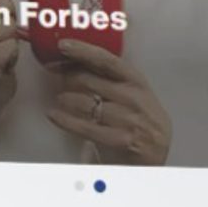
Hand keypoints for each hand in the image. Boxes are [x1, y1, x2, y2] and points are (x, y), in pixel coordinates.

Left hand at [46, 38, 172, 166]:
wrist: (153, 161)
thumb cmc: (139, 127)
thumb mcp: (133, 98)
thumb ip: (110, 82)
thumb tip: (75, 65)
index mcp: (137, 82)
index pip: (108, 60)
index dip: (83, 51)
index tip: (64, 45)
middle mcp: (135, 98)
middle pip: (90, 80)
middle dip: (68, 78)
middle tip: (57, 76)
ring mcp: (129, 119)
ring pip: (84, 102)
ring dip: (66, 99)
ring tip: (60, 100)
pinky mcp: (121, 140)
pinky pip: (84, 126)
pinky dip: (64, 120)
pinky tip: (54, 115)